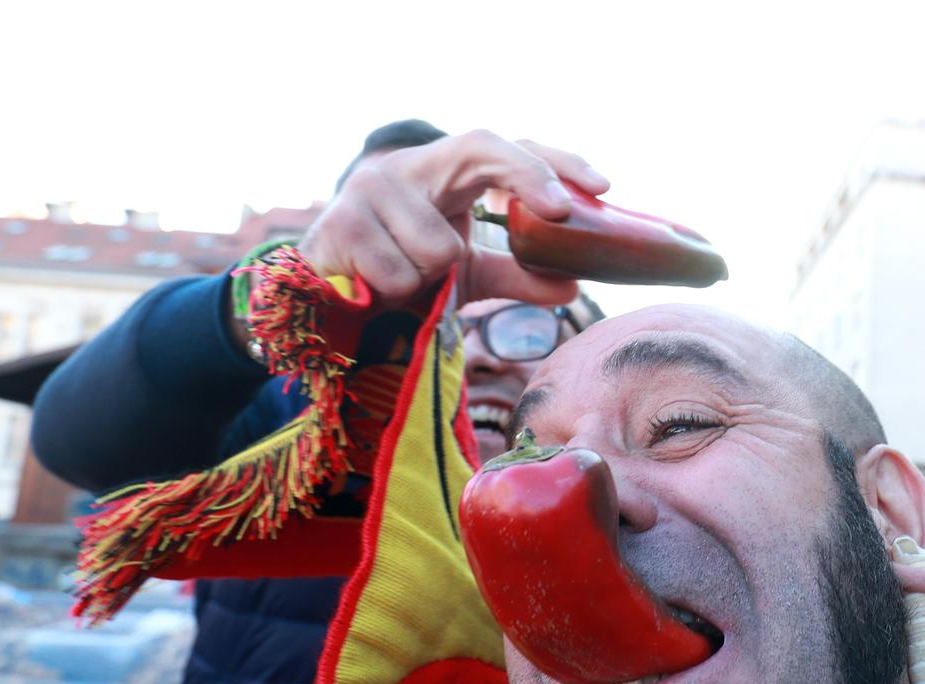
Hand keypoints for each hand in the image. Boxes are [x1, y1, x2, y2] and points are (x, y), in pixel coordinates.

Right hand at [298, 130, 609, 308]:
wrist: (324, 297)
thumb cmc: (400, 273)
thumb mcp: (467, 274)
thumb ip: (517, 275)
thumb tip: (573, 285)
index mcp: (442, 171)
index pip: (501, 145)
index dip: (550, 160)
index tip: (601, 186)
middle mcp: (407, 166)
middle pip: (479, 146)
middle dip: (527, 176)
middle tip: (560, 211)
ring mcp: (369, 188)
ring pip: (441, 245)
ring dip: (433, 280)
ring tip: (407, 282)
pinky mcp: (340, 223)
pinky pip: (401, 274)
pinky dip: (399, 295)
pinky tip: (377, 288)